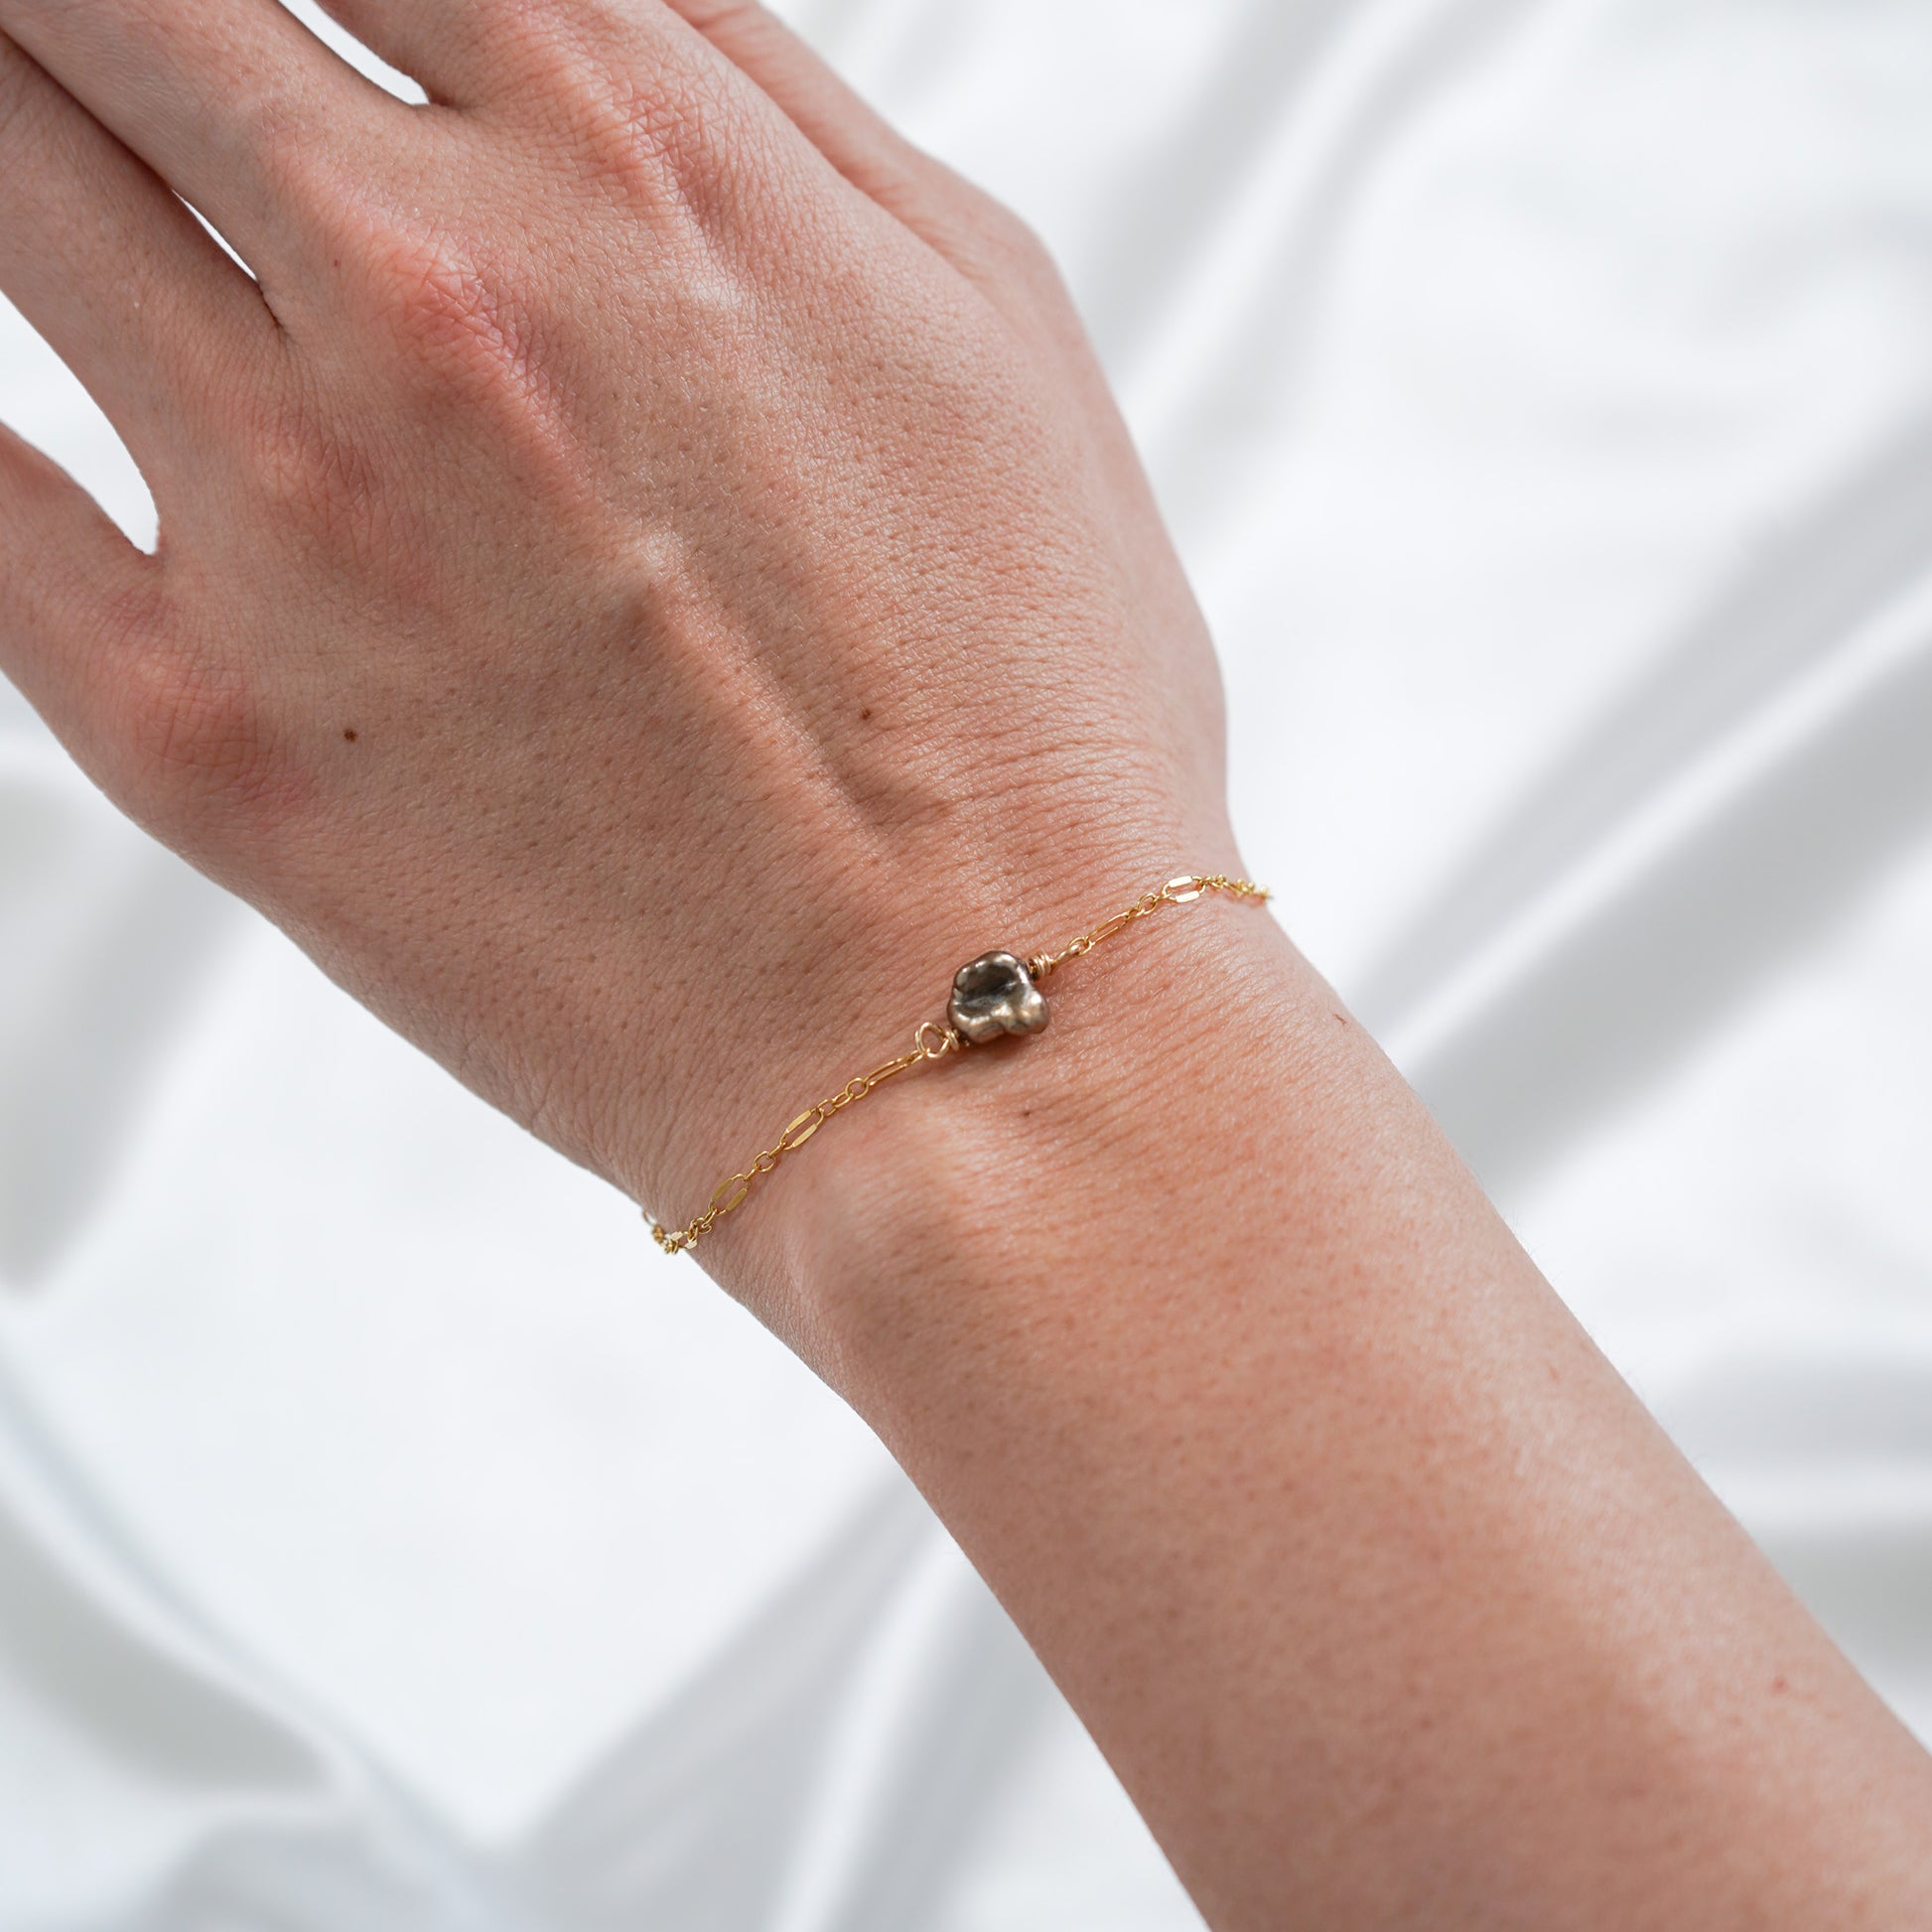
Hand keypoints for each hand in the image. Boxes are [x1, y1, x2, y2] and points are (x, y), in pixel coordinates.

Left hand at [0, 0, 1238, 1314]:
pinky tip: (38, 408)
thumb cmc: (1035, 726)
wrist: (985, 1036)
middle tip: (117, 60)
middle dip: (103, 14)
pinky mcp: (200, 731)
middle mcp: (434, 295)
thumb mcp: (986, 333)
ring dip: (11, 134)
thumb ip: (776, 120)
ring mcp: (290, 512)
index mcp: (645, 169)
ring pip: (3, 178)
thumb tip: (590, 22)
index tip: (271, 20)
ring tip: (50, 154)